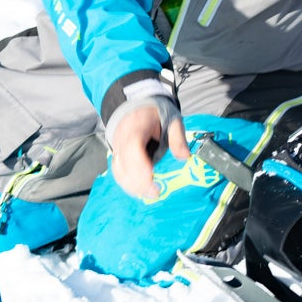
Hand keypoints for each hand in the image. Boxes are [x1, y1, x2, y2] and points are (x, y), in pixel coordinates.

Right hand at [105, 85, 186, 200]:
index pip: (132, 148)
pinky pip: (118, 172)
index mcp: (135, 128)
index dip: (140, 166)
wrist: (136, 107)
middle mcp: (122, 139)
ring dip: (132, 185)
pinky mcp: (117, 156)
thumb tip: (185, 157)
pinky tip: (140, 190)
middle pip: (124, 164)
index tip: (152, 181)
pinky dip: (127, 183)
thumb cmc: (155, 115)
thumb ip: (178, 138)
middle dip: (138, 182)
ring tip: (150, 194)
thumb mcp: (172, 120)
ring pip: (118, 170)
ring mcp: (117, 148)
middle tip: (155, 193)